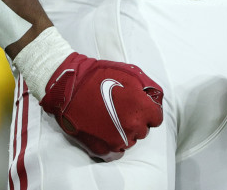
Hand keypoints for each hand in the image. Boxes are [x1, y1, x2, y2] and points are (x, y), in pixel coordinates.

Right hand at [38, 54, 163, 159]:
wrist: (70, 86)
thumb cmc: (100, 76)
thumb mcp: (131, 73)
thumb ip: (149, 88)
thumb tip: (155, 99)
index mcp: (141, 108)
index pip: (156, 118)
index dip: (148, 111)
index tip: (138, 107)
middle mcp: (132, 126)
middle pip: (143, 130)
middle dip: (136, 121)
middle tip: (122, 110)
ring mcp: (117, 140)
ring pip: (130, 141)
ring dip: (125, 132)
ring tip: (111, 119)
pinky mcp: (102, 149)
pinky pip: (117, 152)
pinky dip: (113, 144)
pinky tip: (105, 131)